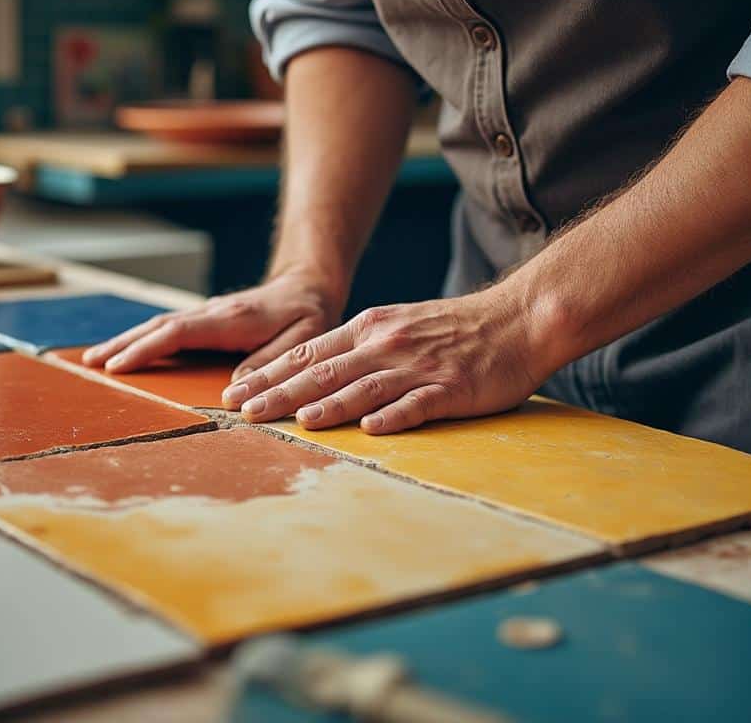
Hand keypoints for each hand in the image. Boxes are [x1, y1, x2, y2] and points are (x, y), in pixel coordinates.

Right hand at [82, 272, 344, 377]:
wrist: (308, 285)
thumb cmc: (308, 315)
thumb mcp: (302, 342)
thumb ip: (269, 365)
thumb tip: (233, 393)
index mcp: (231, 318)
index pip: (178, 332)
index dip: (147, 349)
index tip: (118, 365)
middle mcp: (212, 312)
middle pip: (158, 326)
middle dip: (123, 344)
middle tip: (91, 363)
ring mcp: (207, 313)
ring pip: (159, 325)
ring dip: (126, 341)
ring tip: (95, 359)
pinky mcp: (207, 318)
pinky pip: (168, 328)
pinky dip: (143, 338)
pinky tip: (127, 350)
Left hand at [221, 288, 551, 433]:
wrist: (516, 319)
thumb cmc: (452, 328)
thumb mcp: (395, 325)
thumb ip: (356, 347)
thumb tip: (310, 373)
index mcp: (368, 328)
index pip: (307, 352)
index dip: (268, 373)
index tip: (234, 391)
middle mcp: (385, 344)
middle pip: (325, 371)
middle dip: (281, 393)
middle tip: (245, 411)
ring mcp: (417, 366)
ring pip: (364, 387)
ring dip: (330, 405)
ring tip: (298, 421)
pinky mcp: (451, 387)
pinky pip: (417, 403)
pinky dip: (393, 416)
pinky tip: (371, 430)